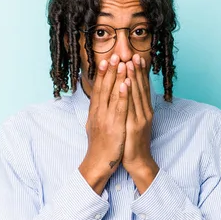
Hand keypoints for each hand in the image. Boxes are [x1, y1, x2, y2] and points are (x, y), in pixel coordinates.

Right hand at [78, 54, 129, 194]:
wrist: (99, 164)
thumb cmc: (100, 146)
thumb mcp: (95, 126)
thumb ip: (97, 113)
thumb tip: (98, 102)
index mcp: (94, 113)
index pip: (98, 89)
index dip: (102, 75)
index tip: (105, 61)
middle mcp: (98, 113)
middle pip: (104, 88)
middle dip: (109, 71)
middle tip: (112, 55)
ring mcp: (106, 119)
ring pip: (112, 95)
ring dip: (117, 78)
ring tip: (121, 63)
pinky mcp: (115, 127)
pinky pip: (119, 108)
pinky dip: (122, 95)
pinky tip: (125, 84)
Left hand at [121, 54, 157, 187]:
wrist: (137, 161)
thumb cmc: (133, 141)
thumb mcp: (135, 121)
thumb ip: (134, 108)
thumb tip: (130, 94)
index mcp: (144, 110)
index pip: (143, 87)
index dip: (140, 72)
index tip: (138, 57)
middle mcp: (144, 112)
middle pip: (141, 87)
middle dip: (137, 70)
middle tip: (134, 54)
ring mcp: (140, 118)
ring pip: (136, 94)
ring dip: (133, 77)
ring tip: (129, 62)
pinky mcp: (134, 126)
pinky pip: (130, 106)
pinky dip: (129, 94)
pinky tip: (127, 83)